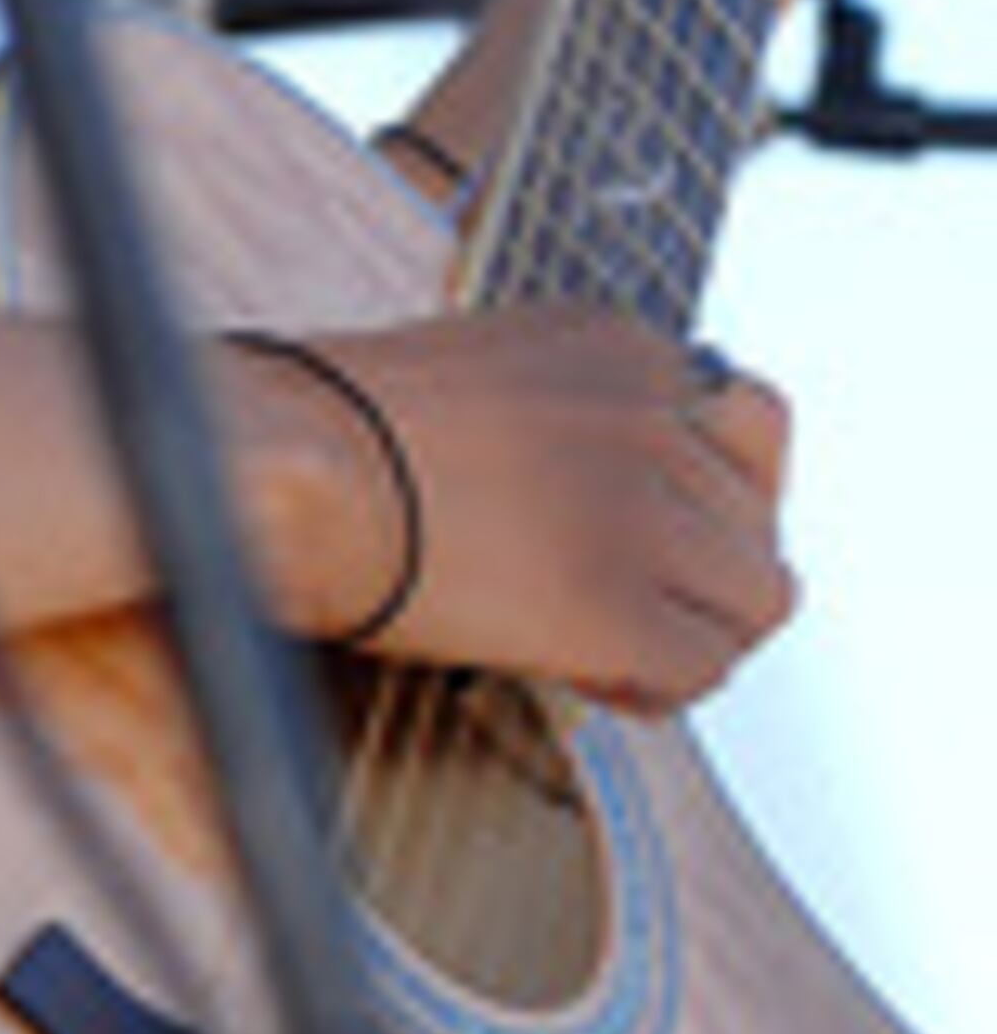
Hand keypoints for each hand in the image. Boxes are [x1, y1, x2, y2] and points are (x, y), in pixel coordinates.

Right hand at [245, 304, 793, 712]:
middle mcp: (656, 416)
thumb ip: (566, 414)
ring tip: (621, 649)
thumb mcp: (482, 372)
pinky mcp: (616, 604)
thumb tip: (592, 494)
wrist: (275, 470)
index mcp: (624, 346)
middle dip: (698, 573)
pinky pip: (701, 667)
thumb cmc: (325, 430)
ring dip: (695, 631)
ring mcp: (644, 511)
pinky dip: (659, 687)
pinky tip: (598, 680)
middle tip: (632, 606)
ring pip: (754, 597)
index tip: (651, 537)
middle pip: (758, 518)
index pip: (747, 428)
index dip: (703, 502)